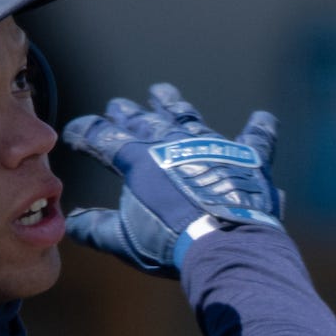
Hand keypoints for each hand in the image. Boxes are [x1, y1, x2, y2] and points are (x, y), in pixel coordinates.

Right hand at [60, 83, 281, 276]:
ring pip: (187, 116)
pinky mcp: (246, 159)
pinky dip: (260, 128)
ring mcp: (211, 146)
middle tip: (117, 106)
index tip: (74, 133)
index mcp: (139, 159)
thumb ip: (98, 228)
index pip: (104, 138)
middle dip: (126, 113)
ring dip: (172, 104)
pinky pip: (256, 139)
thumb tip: (73, 222)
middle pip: (144, 120)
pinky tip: (263, 117)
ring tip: (160, 92)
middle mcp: (174, 143)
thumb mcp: (125, 240)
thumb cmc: (171, 242)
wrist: (224, 243)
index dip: (85, 133)